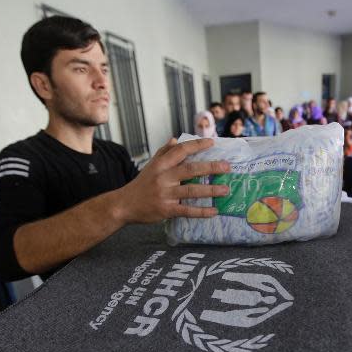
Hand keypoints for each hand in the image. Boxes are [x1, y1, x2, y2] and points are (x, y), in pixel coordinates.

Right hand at [114, 138, 229, 223]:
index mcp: (161, 164)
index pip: (181, 150)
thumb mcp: (150, 166)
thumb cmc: (141, 184)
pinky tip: (214, 211)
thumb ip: (164, 153)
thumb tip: (175, 140)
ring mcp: (165, 194)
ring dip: (211, 190)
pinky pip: (188, 210)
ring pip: (192, 190)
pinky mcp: (166, 210)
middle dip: (211, 167)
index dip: (197, 145)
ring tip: (226, 189)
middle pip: (190, 169)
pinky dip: (202, 211)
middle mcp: (163, 177)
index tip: (212, 142)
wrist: (124, 205)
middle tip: (227, 166)